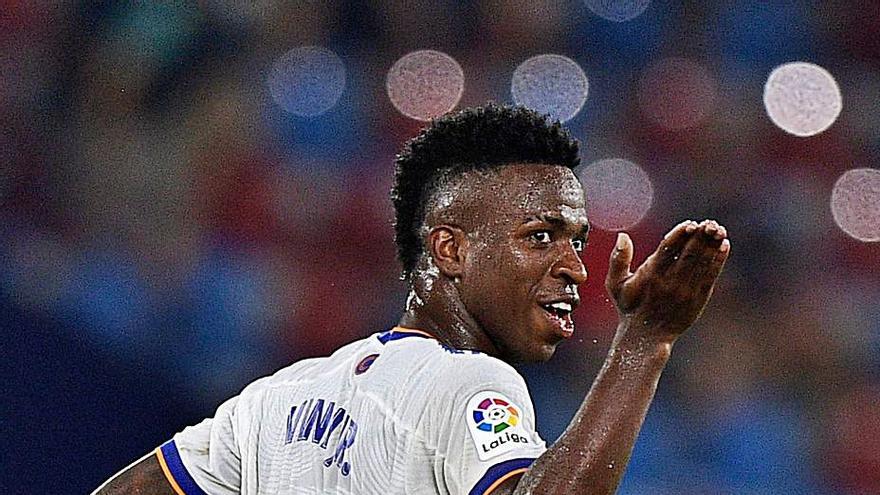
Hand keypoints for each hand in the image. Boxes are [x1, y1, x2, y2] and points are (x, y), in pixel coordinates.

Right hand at [605, 219, 730, 340]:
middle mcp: (669, 282)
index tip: (690, 224)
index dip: (680, 235)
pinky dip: (718, 260)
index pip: (668, 249)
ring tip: (719, 229)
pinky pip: (710, 276)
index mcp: (650, 275)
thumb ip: (618, 259)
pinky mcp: (697, 299)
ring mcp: (685, 291)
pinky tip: (724, 246)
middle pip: (689, 254)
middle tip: (709, 223)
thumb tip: (622, 236)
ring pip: (701, 263)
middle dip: (700, 237)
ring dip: (712, 245)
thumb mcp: (615, 284)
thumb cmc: (629, 308)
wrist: (645, 337)